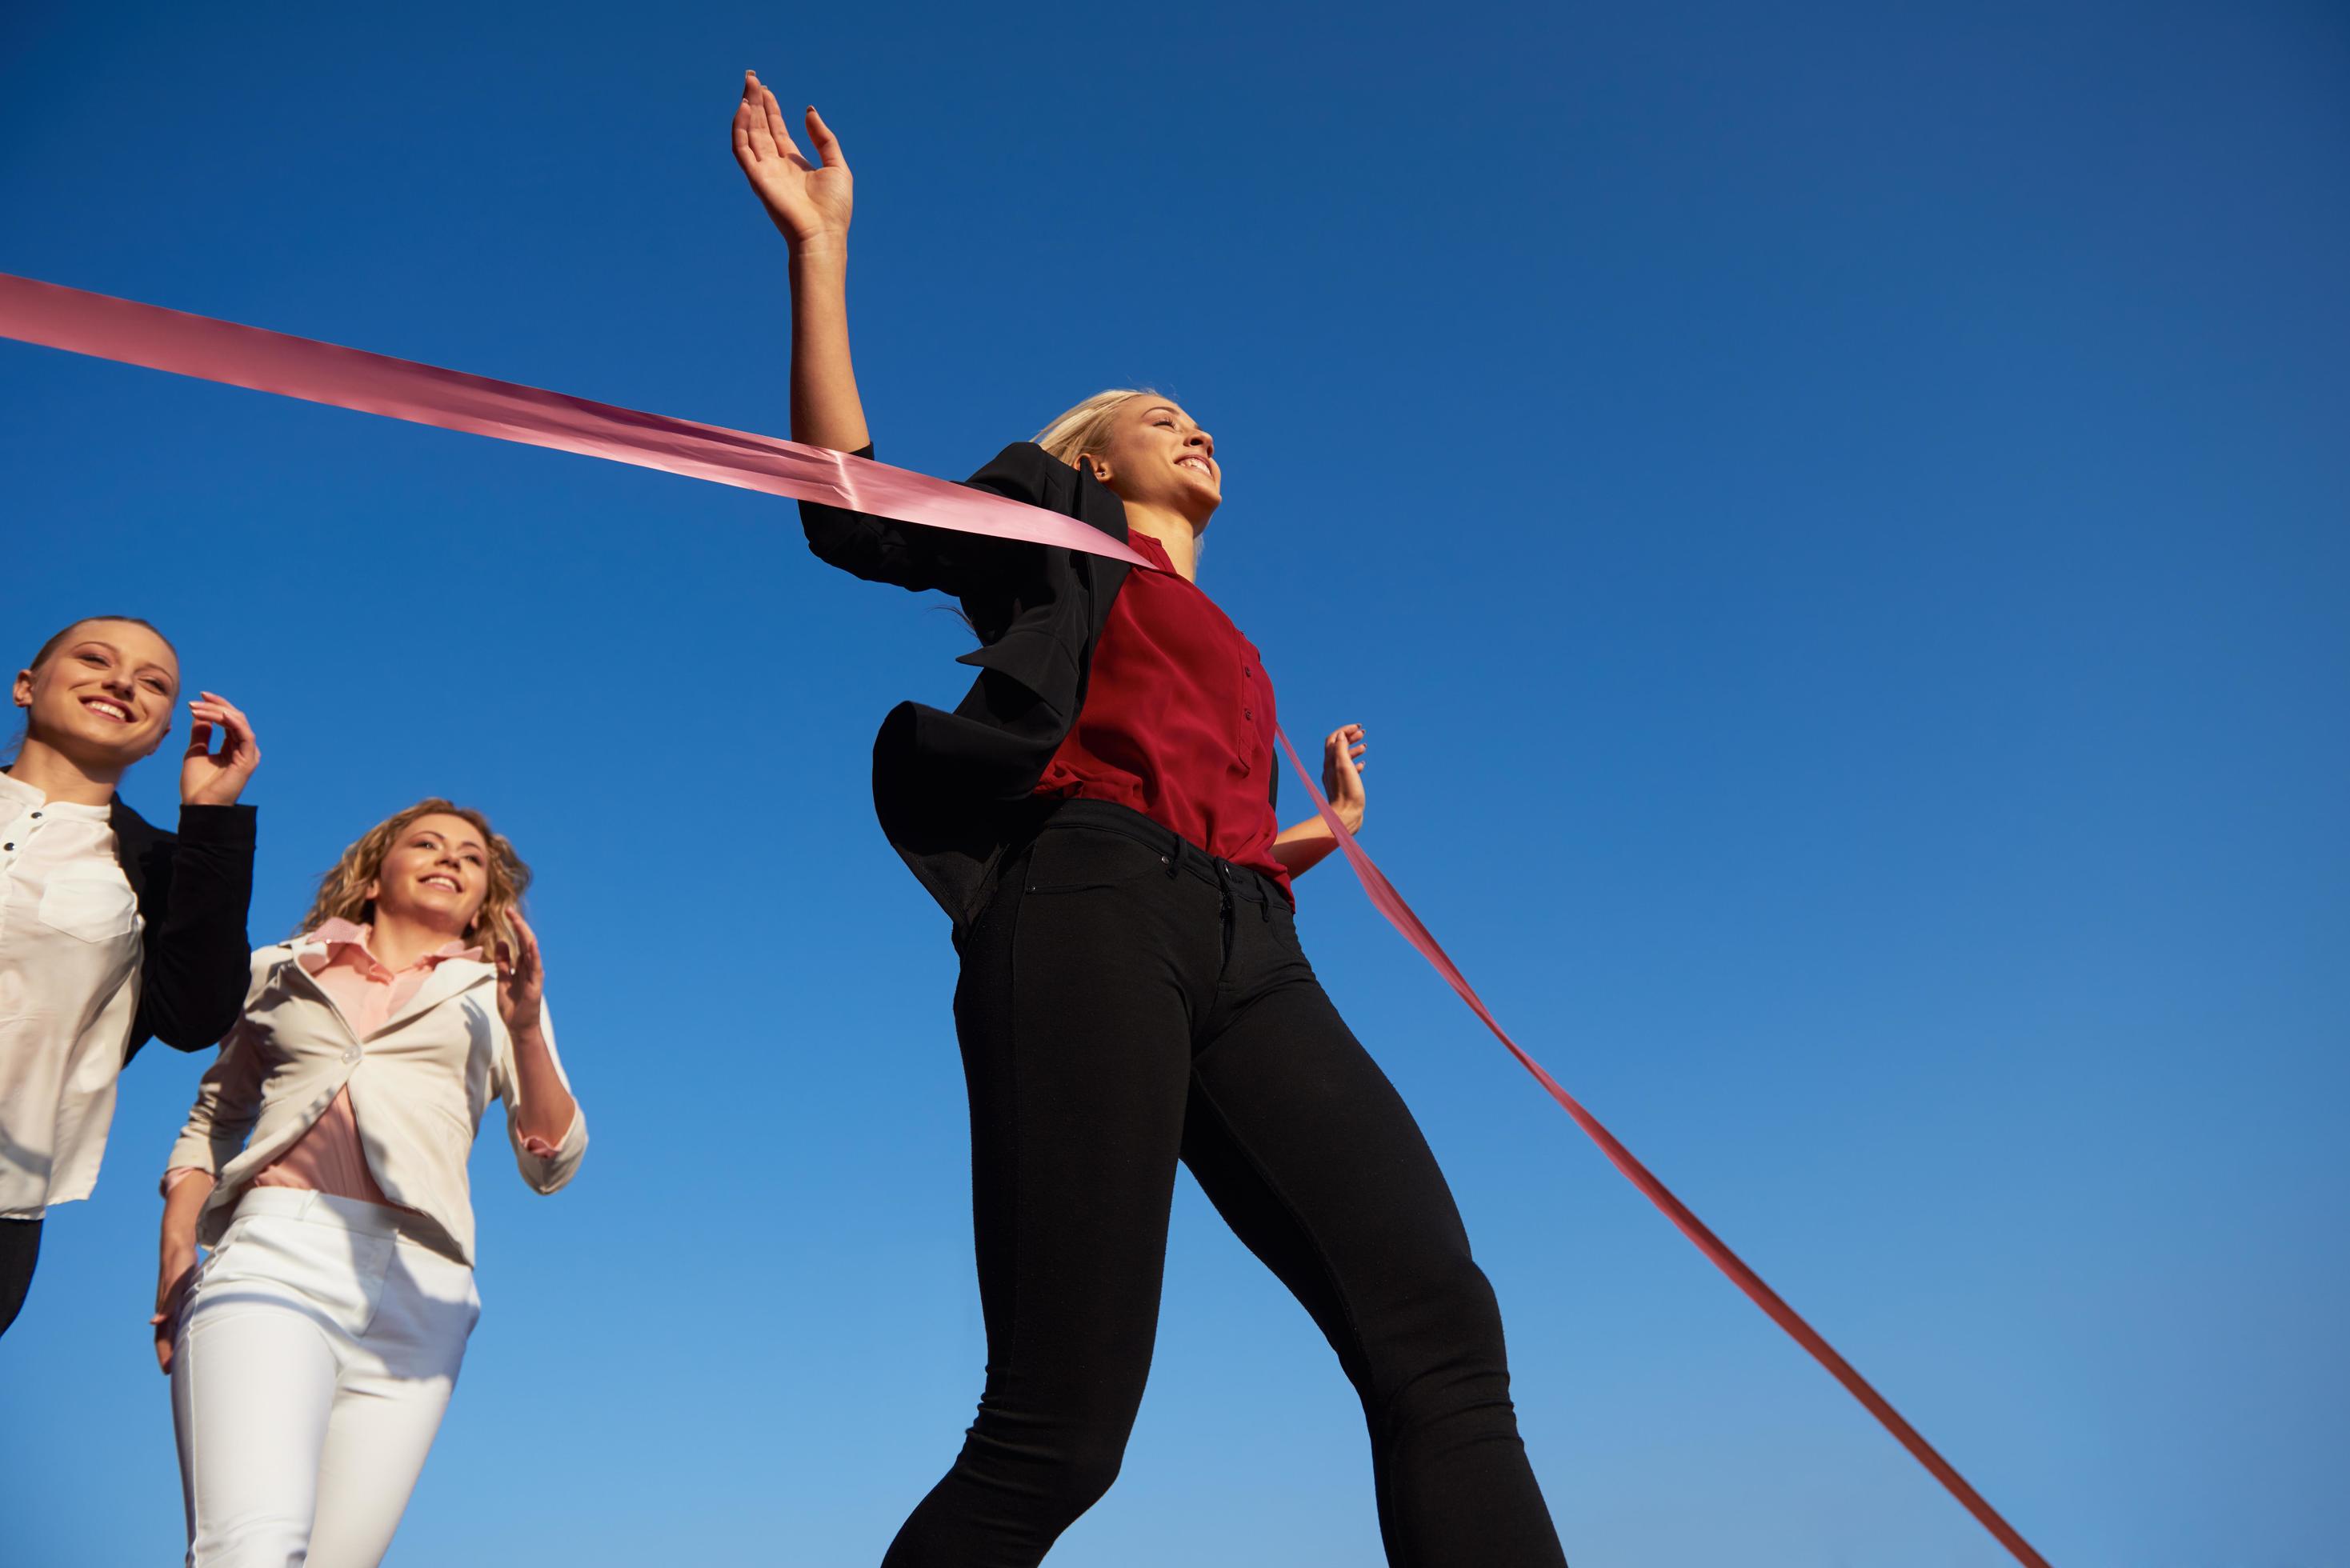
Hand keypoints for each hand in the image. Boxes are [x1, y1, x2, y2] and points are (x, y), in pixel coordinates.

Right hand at [151, 1244, 195, 1374]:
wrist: (177, 1247)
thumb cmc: (178, 1264)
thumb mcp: (176, 1283)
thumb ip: (167, 1302)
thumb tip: (154, 1323)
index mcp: (165, 1309)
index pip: (162, 1338)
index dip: (164, 1354)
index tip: (167, 1371)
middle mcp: (167, 1309)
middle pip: (167, 1337)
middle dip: (170, 1355)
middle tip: (177, 1374)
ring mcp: (173, 1304)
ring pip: (173, 1330)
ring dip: (176, 1345)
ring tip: (184, 1360)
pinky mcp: (181, 1298)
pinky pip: (180, 1319)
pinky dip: (183, 1330)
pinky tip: (190, 1335)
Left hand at [179, 690, 259, 805]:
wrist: (198, 806)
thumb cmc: (197, 785)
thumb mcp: (195, 752)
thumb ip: (201, 734)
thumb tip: (200, 716)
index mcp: (234, 748)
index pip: (229, 721)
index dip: (216, 706)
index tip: (198, 697)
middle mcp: (244, 749)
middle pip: (235, 718)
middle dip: (217, 706)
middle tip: (197, 700)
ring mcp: (248, 755)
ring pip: (239, 723)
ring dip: (219, 712)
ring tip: (198, 709)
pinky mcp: (248, 761)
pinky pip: (245, 735)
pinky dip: (234, 723)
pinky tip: (219, 715)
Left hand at [494, 912, 546, 1038]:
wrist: (518, 1027)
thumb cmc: (512, 1006)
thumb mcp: (502, 979)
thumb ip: (502, 962)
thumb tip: (502, 942)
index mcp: (522, 966)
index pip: (518, 941)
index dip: (513, 926)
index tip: (506, 912)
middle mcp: (530, 967)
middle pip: (525, 941)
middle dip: (517, 925)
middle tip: (508, 910)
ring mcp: (534, 975)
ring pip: (530, 950)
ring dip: (523, 934)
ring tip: (516, 920)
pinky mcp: (535, 985)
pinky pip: (535, 967)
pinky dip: (534, 954)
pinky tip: (531, 943)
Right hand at [732, 70, 851, 248]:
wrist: (823, 235)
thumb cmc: (833, 208)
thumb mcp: (836, 165)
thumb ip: (824, 138)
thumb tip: (809, 111)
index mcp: (793, 164)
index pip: (776, 131)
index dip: (771, 109)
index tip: (766, 89)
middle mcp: (776, 166)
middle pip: (762, 127)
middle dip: (757, 103)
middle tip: (752, 78)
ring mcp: (764, 172)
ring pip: (751, 134)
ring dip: (748, 110)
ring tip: (748, 87)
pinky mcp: (756, 179)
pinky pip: (742, 149)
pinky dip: (741, 129)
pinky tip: (745, 109)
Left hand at [1321, 724, 1367, 833]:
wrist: (1345, 816)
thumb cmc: (1346, 792)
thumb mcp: (1344, 766)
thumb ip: (1341, 748)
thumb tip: (1341, 735)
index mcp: (1330, 761)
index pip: (1334, 738)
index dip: (1345, 730)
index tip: (1359, 727)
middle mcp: (1330, 767)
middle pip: (1338, 746)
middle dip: (1350, 737)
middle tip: (1363, 734)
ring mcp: (1336, 777)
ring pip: (1344, 758)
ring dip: (1353, 749)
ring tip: (1365, 747)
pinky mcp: (1343, 786)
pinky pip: (1348, 770)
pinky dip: (1355, 763)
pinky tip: (1363, 764)